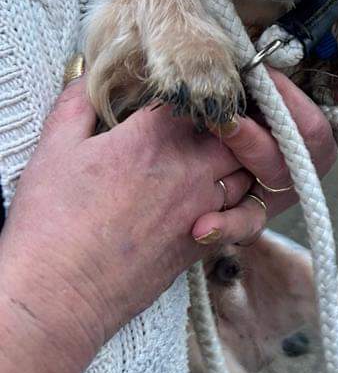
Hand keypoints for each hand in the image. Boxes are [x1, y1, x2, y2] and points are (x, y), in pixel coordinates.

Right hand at [0, 71, 337, 372]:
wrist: (61, 295)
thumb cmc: (53, 222)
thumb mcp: (55, 147)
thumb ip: (78, 103)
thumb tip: (87, 77)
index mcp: (157, 136)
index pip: (201, 93)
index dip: (202, 83)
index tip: (194, 80)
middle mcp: (191, 169)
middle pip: (238, 131)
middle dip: (237, 120)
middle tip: (226, 113)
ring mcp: (203, 207)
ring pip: (249, 171)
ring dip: (245, 158)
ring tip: (232, 149)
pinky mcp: (203, 243)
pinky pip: (244, 213)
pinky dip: (241, 200)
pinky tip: (224, 193)